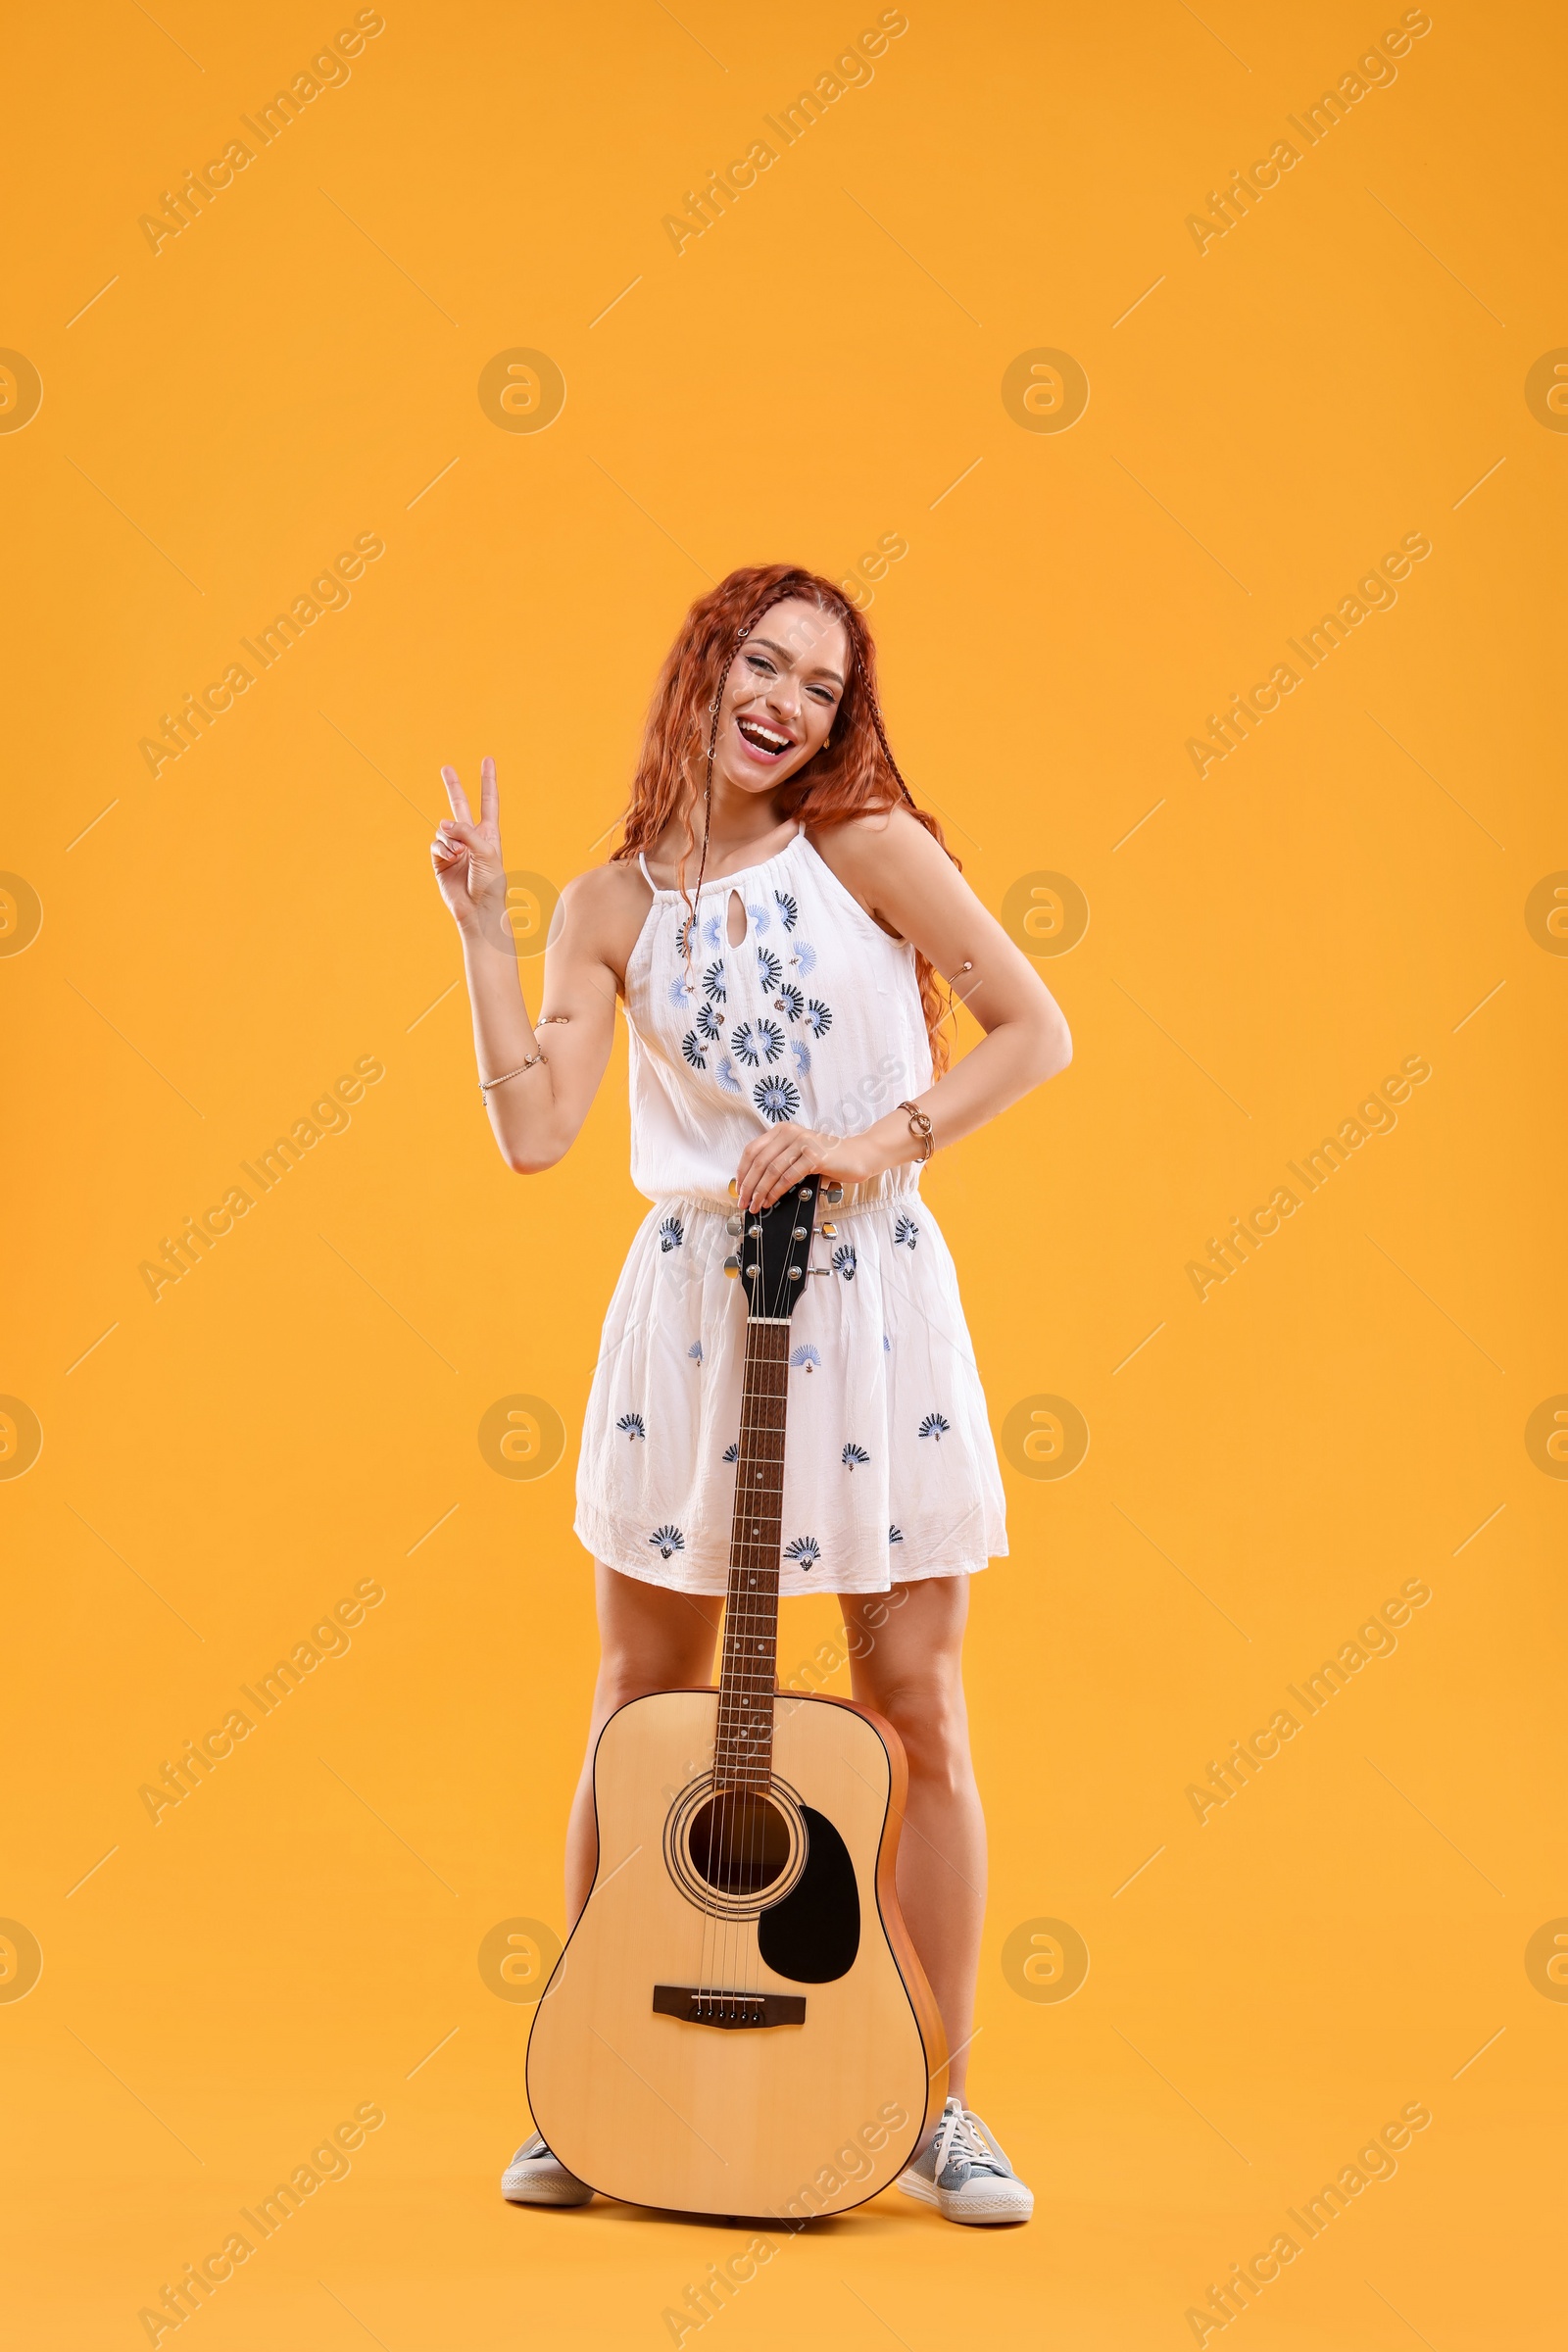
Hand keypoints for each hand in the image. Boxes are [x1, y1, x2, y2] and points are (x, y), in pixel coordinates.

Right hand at [432, 758, 507, 935]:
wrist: (479, 909)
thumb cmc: (491, 882)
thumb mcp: (486, 851)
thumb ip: (466, 832)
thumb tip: (442, 824)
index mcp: (489, 833)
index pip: (489, 801)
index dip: (488, 781)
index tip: (488, 760)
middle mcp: (471, 838)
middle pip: (460, 805)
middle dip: (453, 787)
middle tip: (446, 768)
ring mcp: (454, 848)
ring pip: (444, 829)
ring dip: (450, 839)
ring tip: (459, 854)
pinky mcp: (440, 860)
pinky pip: (436, 844)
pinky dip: (442, 849)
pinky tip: (451, 858)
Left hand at [734, 1122, 881, 1212]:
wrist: (857, 1155)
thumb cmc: (827, 1158)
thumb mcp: (797, 1154)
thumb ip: (778, 1161)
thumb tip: (752, 1184)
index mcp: (782, 1130)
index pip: (752, 1150)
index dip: (742, 1172)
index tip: (738, 1189)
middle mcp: (790, 1133)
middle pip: (759, 1161)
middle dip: (748, 1185)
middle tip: (744, 1202)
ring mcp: (802, 1143)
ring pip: (771, 1170)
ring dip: (760, 1191)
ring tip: (756, 1205)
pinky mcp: (814, 1156)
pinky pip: (788, 1177)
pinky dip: (777, 1192)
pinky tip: (771, 1200)